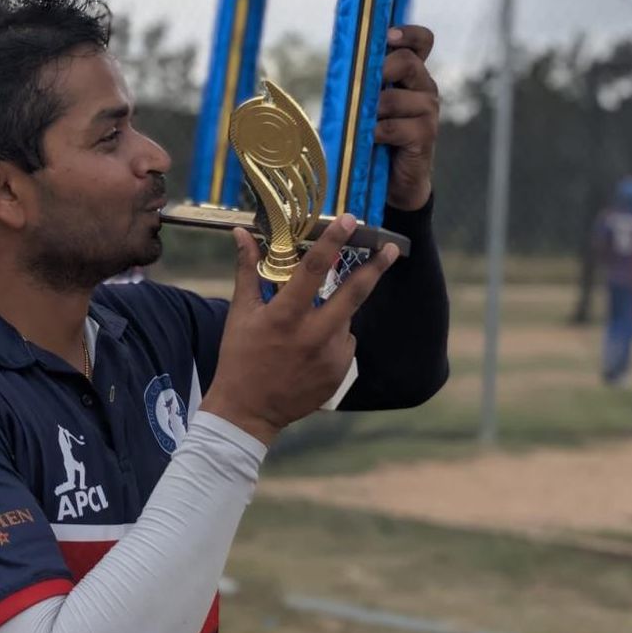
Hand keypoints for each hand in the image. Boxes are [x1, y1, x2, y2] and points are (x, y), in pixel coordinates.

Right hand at [201, 216, 398, 446]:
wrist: (248, 412)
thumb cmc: (240, 357)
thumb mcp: (240, 313)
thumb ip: (248, 270)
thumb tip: (242, 234)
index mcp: (285, 317)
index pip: (313, 270)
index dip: (333, 242)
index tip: (349, 220)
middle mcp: (313, 336)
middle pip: (354, 293)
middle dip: (376, 268)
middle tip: (391, 248)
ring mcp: (330, 357)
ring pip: (346, 319)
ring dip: (337, 310)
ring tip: (308, 324)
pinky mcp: (340, 373)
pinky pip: (346, 342)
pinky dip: (334, 336)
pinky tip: (311, 347)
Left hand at [376, 24, 438, 210]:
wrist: (395, 181)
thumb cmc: (376, 136)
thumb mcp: (368, 104)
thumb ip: (362, 82)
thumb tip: (338, 64)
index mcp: (412, 75)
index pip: (422, 41)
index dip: (408, 33)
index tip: (388, 36)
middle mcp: (424, 88)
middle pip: (409, 62)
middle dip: (382, 68)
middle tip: (365, 84)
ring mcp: (428, 112)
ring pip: (398, 97)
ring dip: (374, 108)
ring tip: (363, 122)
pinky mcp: (425, 136)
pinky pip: (396, 126)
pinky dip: (377, 132)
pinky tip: (370, 139)